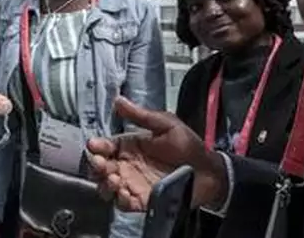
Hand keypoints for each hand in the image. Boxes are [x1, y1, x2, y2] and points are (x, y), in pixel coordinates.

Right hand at [86, 97, 227, 212]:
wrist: (210, 172)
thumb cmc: (188, 146)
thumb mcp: (166, 125)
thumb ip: (141, 116)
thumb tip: (118, 100)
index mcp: (129, 147)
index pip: (105, 147)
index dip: (96, 147)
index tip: (94, 146)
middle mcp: (127, 166)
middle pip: (101, 168)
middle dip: (96, 166)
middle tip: (101, 164)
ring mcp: (133, 184)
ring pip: (107, 188)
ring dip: (105, 185)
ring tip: (114, 180)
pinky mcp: (143, 201)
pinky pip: (124, 204)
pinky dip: (120, 201)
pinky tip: (124, 194)